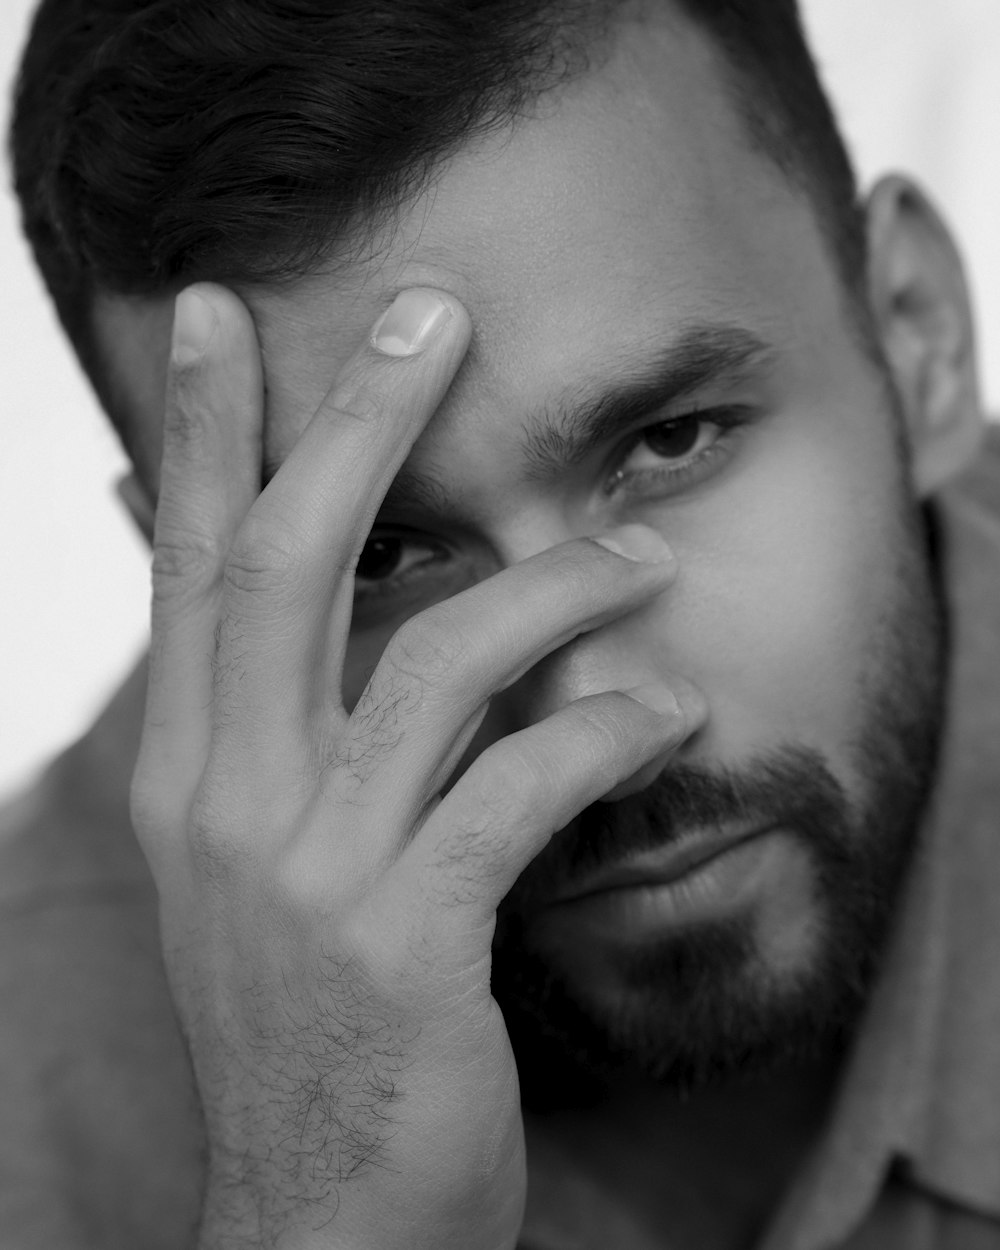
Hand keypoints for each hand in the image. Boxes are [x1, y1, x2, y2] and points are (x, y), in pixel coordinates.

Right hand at [131, 283, 698, 1248]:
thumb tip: (329, 633)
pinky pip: (519, 792)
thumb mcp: (264, 870)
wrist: (314, 1219)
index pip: (191, 568)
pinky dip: (605, 737)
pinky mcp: (406, 941)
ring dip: (556, 590)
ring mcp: (310, 872)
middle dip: (356, 423)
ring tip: (644, 563)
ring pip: (434, 664)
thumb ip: (287, 744)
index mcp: (188, 775)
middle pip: (290, 565)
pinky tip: (667, 716)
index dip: (209, 435)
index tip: (223, 317)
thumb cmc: (311, 1022)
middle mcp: (227, 802)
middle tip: (431, 314)